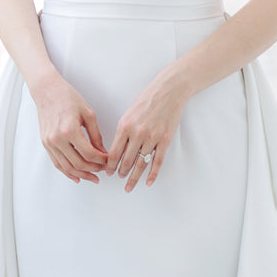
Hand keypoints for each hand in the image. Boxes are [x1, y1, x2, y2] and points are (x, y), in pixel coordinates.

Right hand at [31, 72, 107, 182]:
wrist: (47, 90)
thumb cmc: (67, 97)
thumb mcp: (88, 114)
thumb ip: (96, 135)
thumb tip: (103, 152)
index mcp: (69, 130)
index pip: (89, 153)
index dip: (101, 160)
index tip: (108, 160)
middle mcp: (57, 139)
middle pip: (78, 163)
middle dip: (93, 169)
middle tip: (103, 170)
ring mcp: (49, 143)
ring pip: (67, 167)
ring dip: (81, 174)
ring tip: (93, 177)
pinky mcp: (45, 144)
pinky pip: (57, 163)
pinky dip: (67, 172)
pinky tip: (77, 176)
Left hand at [105, 67, 191, 191]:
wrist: (168, 91)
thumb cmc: (147, 100)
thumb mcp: (128, 113)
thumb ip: (123, 131)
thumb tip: (116, 149)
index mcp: (125, 126)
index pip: (114, 153)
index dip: (109, 165)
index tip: (108, 172)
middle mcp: (137, 134)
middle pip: (126, 161)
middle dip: (120, 172)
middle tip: (118, 178)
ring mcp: (152, 138)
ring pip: (140, 164)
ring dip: (133, 177)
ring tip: (128, 185)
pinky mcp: (165, 140)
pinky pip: (157, 162)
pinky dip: (152, 175)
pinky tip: (148, 183)